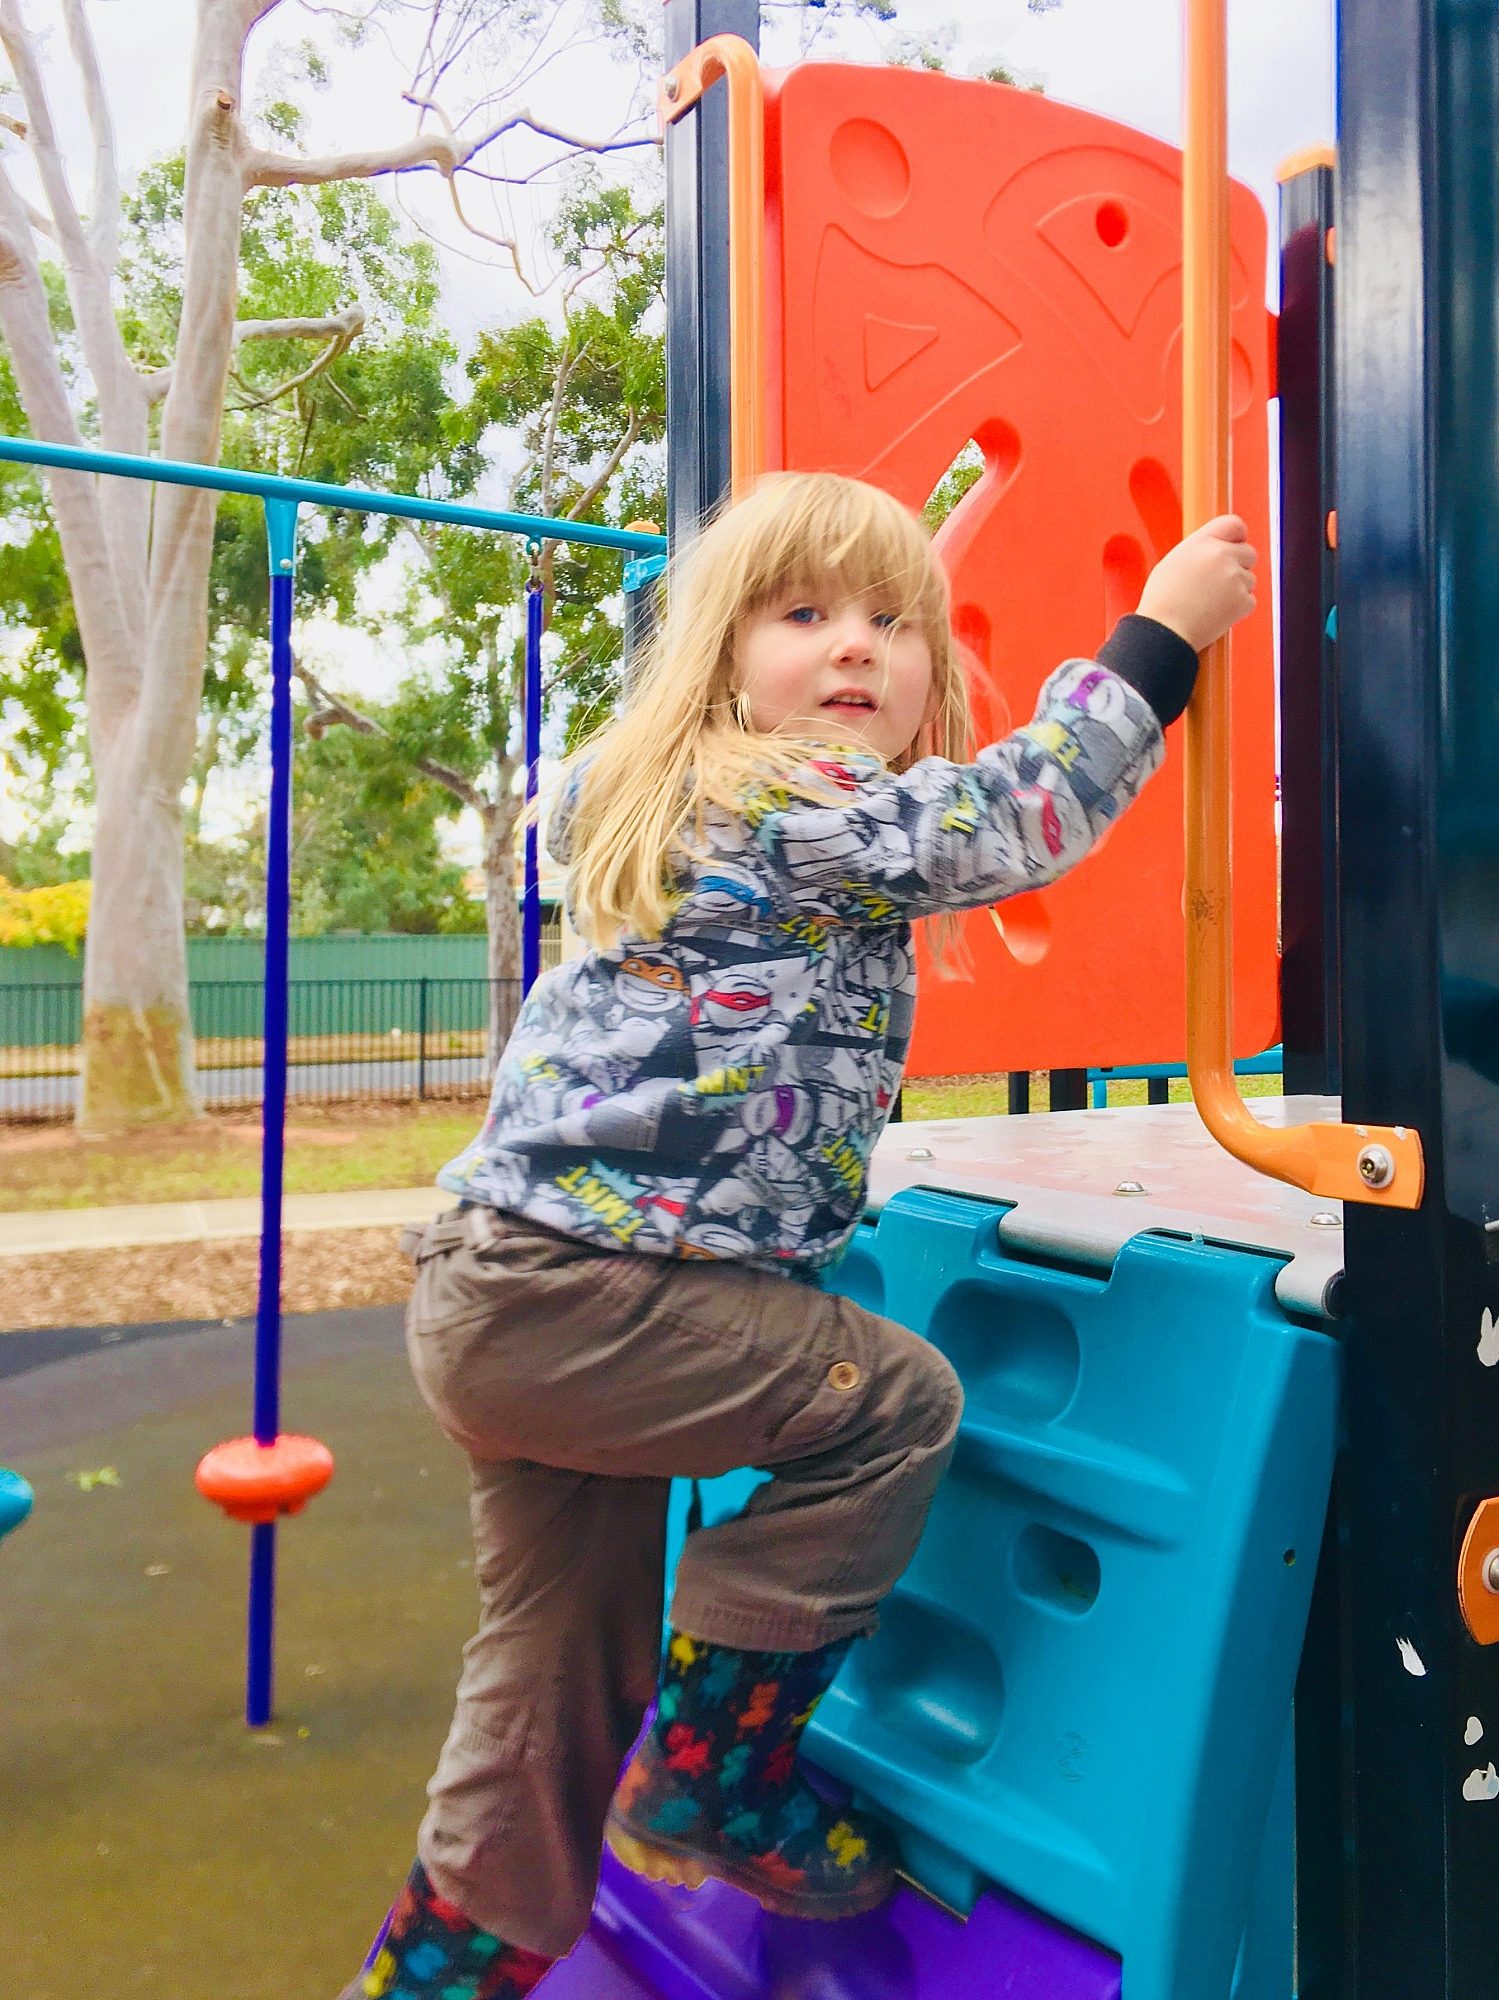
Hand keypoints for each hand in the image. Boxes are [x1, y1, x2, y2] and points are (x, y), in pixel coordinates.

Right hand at [1137, 515, 1256, 653]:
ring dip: (1236, 590)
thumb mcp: (1174, 563)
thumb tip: (1216, 550)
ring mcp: (1234, 577)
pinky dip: (1237, 609)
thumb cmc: (1162, 603)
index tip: (1236, 544)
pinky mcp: (1243, 600)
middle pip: (1249, 553)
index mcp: (1202, 542)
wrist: (1165, 632)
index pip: (1234, 525)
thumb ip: (1199, 552)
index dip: (1237, 536)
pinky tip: (1215, 615)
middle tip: (1219, 583)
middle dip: (1239, 566)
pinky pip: (1249, 600)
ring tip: (1209, 603)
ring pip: (1249, 579)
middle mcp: (1221, 555)